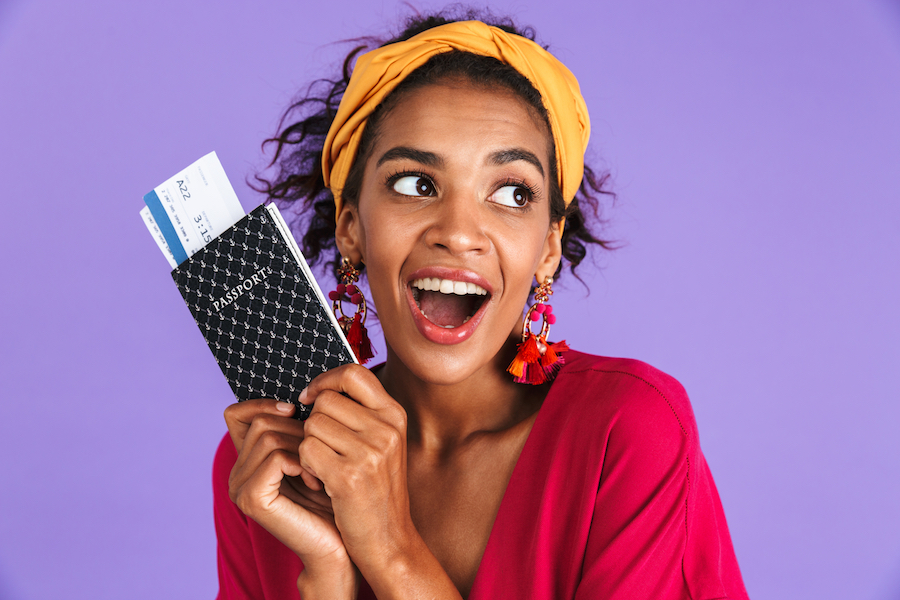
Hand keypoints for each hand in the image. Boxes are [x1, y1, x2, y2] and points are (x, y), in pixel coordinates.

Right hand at [223, 400, 357, 594]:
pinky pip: (276, 457)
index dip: (265, 403)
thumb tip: (307, 392)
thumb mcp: (317, 454)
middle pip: (262, 420)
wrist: (341, 546)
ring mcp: (239, 486)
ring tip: (323, 469)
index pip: (237, 412)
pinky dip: (303, 462)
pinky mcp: (251, 499)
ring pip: (269, 435)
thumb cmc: (334, 499)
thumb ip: (301, 428)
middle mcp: (237, 472)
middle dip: (300, 429)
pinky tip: (318, 480)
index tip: (297, 410)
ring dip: (305, 446)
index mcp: (247, 459)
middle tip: (324, 452)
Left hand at [298, 364, 414, 572]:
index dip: (326, 380)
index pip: (354, 373)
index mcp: (394, 415)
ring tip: (325, 467)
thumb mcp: (382, 444)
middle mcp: (386, 429)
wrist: (389, 540)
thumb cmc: (377, 490)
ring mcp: (369, 452)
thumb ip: (362, 413)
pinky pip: (306, 450)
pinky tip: (321, 481)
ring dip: (308, 446)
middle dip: (313, 423)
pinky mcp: (348, 476)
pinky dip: (306, 465)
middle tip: (322, 448)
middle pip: (325, 401)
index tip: (311, 397)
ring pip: (312, 425)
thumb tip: (322, 387)